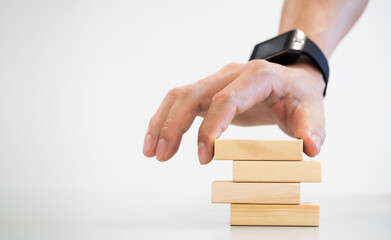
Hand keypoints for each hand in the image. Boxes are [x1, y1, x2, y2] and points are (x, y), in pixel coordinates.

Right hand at [142, 58, 325, 163]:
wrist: (292, 79)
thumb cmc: (300, 96)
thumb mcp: (313, 111)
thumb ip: (312, 129)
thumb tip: (308, 150)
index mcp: (259, 76)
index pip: (226, 99)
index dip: (211, 128)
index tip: (205, 157)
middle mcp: (232, 74)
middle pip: (193, 93)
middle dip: (174, 125)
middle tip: (163, 156)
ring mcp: (217, 80)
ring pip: (180, 95)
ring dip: (162, 122)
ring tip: (151, 151)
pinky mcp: (210, 91)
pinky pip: (180, 101)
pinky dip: (164, 119)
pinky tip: (156, 139)